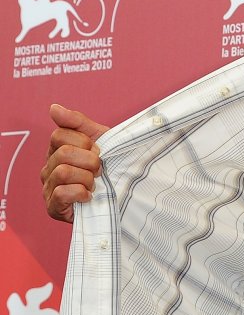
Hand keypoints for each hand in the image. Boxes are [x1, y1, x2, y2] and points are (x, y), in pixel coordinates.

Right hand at [40, 104, 108, 222]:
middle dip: (89, 160)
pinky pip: (62, 194)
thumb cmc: (109, 164)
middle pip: (63, 153)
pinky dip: (81, 193)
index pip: (59, 135)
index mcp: (57, 150)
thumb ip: (76, 122)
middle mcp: (48, 168)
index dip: (85, 142)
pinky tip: (89, 196)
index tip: (98, 151)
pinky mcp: (53, 207)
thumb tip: (53, 108)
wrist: (123, 192)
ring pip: (63, 172)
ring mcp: (48, 188)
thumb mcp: (99, 138)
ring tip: (95, 184)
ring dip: (87, 178)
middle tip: (99, 169)